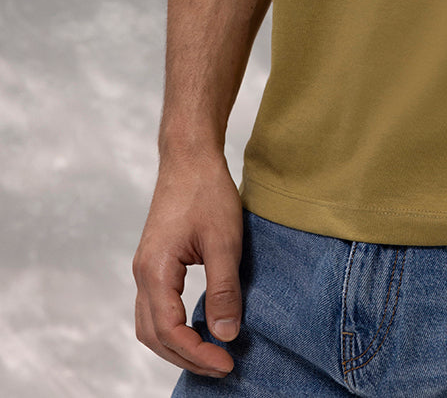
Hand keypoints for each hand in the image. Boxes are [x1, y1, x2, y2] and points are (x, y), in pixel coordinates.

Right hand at [132, 150, 243, 378]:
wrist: (189, 156)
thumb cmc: (207, 191)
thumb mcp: (223, 241)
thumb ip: (223, 290)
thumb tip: (225, 335)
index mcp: (155, 271)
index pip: (170, 331)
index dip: (198, 353)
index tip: (228, 362)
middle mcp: (142, 274)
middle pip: (155, 336)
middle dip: (187, 357)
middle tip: (223, 366)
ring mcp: (145, 269)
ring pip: (151, 325)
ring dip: (177, 346)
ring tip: (211, 354)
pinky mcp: (154, 263)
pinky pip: (156, 308)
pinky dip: (173, 328)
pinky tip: (198, 327)